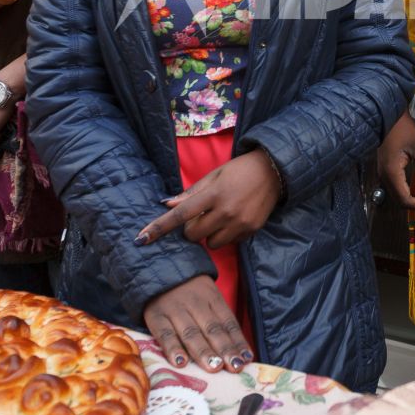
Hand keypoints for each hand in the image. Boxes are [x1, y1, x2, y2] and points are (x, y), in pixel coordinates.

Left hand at [140, 149, 280, 248]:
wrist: (273, 172)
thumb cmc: (238, 171)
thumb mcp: (213, 176)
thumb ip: (190, 193)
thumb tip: (166, 204)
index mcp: (213, 194)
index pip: (180, 215)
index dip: (159, 227)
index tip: (141, 238)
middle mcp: (226, 211)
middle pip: (193, 235)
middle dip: (191, 229)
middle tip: (201, 215)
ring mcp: (240, 223)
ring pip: (211, 243)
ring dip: (209, 234)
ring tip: (219, 218)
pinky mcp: (251, 231)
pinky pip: (229, 242)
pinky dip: (226, 235)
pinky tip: (233, 220)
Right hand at [143, 276, 251, 372]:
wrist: (159, 271)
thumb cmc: (190, 293)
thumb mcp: (209, 298)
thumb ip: (221, 322)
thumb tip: (241, 353)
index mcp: (212, 299)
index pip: (228, 322)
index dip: (237, 342)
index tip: (245, 360)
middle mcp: (195, 304)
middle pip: (212, 329)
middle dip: (224, 349)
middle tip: (234, 366)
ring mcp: (175, 310)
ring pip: (191, 333)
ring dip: (203, 352)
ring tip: (214, 367)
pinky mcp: (155, 317)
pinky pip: (165, 334)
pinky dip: (173, 349)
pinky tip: (181, 363)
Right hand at [376, 113, 414, 212]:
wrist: (386, 115)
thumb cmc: (403, 128)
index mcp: (392, 171)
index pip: (404, 197)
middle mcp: (384, 175)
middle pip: (399, 200)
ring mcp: (382, 172)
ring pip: (395, 194)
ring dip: (410, 199)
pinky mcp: (384, 168)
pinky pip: (394, 186)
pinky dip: (405, 192)